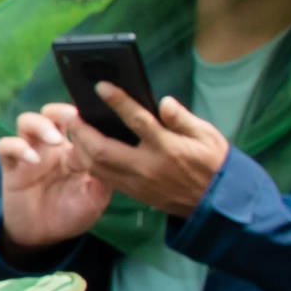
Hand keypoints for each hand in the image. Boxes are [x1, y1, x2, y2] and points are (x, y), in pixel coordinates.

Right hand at [0, 108, 115, 251]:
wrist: (43, 237)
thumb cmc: (72, 214)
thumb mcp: (95, 199)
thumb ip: (104, 178)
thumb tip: (114, 157)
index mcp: (74, 149)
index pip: (78, 121)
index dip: (85, 115)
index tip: (97, 117)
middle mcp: (51, 146)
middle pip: (51, 113)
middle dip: (60, 110)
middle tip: (72, 117)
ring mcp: (30, 153)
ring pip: (26, 121)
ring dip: (41, 124)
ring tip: (55, 138)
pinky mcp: (11, 166)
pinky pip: (6, 146)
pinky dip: (18, 147)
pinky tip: (32, 160)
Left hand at [55, 85, 234, 220]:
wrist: (217, 203)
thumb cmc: (213, 164)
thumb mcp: (208, 136)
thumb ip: (183, 119)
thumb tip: (164, 102)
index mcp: (168, 148)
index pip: (137, 121)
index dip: (117, 101)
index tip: (101, 87)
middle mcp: (148, 166)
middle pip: (102, 149)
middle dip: (82, 131)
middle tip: (74, 115)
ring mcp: (138, 182)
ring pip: (97, 167)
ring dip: (80, 148)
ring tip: (75, 131)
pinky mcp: (135, 193)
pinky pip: (104, 178)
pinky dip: (90, 164)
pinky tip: (84, 151)